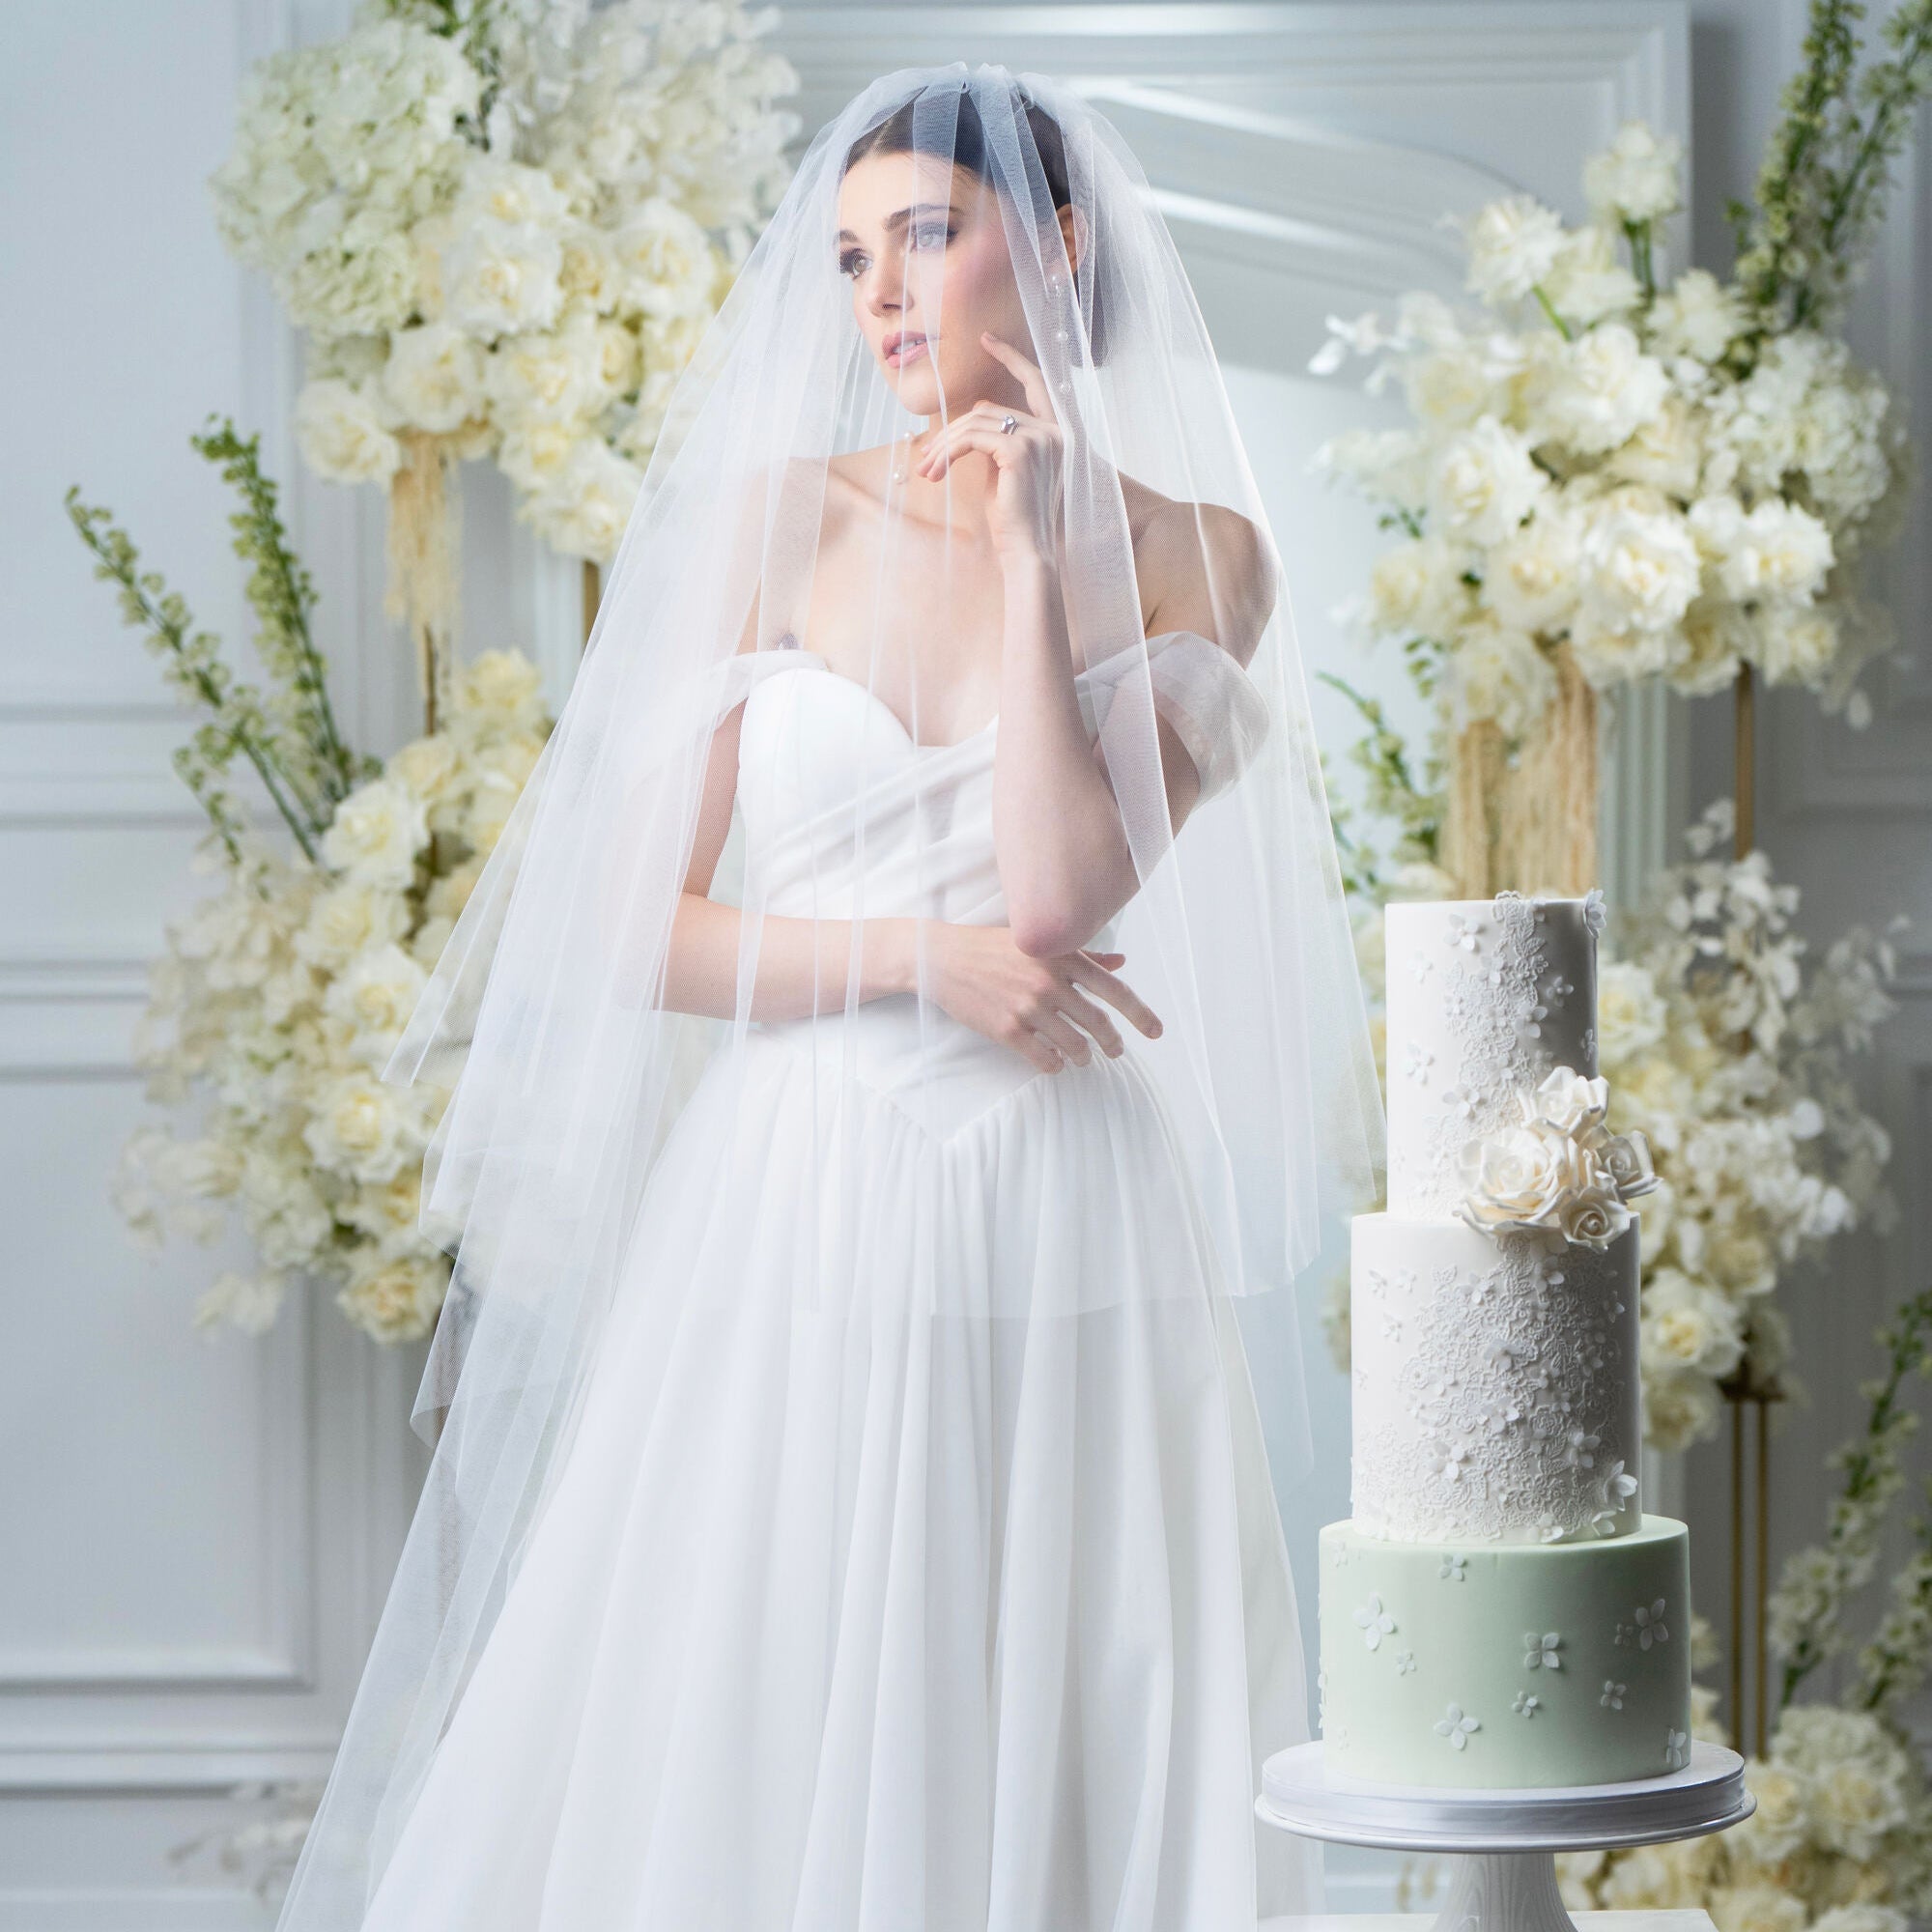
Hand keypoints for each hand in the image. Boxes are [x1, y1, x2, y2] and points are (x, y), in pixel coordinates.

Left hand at [916, 332, 1063, 563]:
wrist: (1027, 551)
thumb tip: (972, 419)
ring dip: (944, 445)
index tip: (987, 339)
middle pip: (988, 409)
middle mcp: (1055, 432)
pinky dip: (948, 453)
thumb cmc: (1014, 520)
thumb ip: (997, 441)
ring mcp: (1040, 439)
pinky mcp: (1019, 451)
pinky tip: (936, 472)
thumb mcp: (1005, 472)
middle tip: (924, 458)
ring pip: (976, 422)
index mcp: (1058, 434)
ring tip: (926, 470)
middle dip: (951, 431)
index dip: (1012, 358)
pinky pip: (972, 438)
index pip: (1037, 383)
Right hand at [916, 924, 1161, 1073]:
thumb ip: (1083, 954)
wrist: (942, 958)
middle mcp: (1049, 981)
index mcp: (1062, 957)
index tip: (1156, 1032)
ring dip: (1084, 1056)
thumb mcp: (1039, 943)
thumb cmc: (991, 947)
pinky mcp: (1007, 1030)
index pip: (1113, 989)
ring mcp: (1027, 1007)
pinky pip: (1044, 1058)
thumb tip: (1121, 961)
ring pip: (1074, 1044)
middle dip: (1113, 1042)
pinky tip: (1056, 1062)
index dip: (1140, 1014)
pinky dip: (1056, 1065)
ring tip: (1084, 1057)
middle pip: (1098, 1022)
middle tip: (1117, 1051)